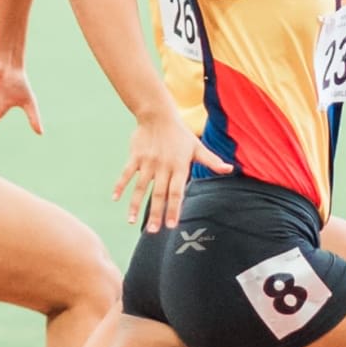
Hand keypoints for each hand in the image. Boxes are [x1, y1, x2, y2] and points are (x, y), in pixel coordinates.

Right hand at [115, 113, 231, 232]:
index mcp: (179, 166)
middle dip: (156, 213)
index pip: (176, 192)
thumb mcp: (198, 147)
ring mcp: (147, 162)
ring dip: (135, 205)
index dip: (174, 209)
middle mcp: (162, 166)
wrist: (158, 115)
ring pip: (140, 187)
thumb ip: (212, 161)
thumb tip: (230, 169)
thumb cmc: (180, 134)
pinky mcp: (135, 157)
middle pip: (158, 194)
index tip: (171, 225)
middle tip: (153, 231)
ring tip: (132, 221)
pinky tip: (115, 199)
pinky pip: (126, 173)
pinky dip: (120, 185)